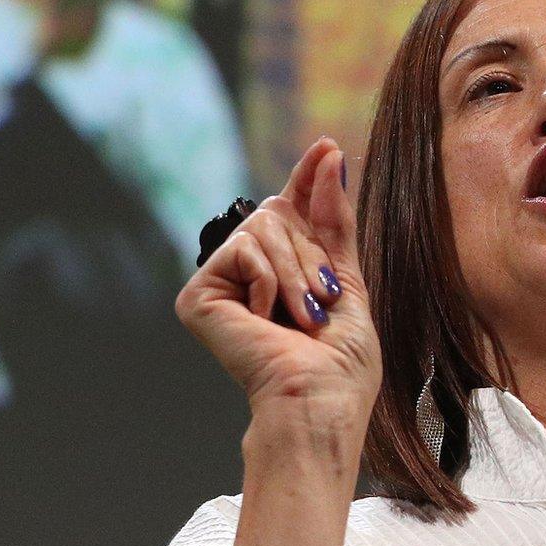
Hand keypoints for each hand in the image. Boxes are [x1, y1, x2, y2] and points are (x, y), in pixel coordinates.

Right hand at [175, 136, 378, 438]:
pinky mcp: (198, 294)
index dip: (308, 178)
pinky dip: (268, 281)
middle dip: (314, 253)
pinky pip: (243, 248)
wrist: (318, 399)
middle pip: (280, 212)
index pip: (293, 210)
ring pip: (263, 225)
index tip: (327, 147)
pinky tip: (266, 319)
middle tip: (323, 302)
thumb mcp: (347, 277)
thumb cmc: (340, 362)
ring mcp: (222, 282)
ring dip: (297, 272)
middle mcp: (249, 273)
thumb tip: (328, 154)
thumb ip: (333, 218)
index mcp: (286, 272)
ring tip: (302, 317)